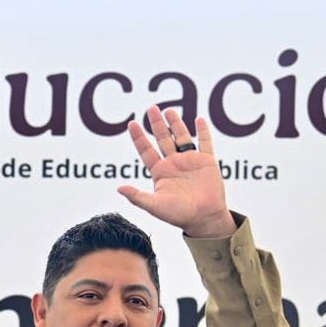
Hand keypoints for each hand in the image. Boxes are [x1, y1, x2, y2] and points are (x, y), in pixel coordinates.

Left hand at [118, 107, 233, 238]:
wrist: (203, 219)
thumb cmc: (178, 215)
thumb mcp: (155, 206)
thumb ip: (137, 197)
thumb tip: (118, 188)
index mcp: (160, 172)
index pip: (146, 151)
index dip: (139, 137)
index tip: (132, 124)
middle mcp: (174, 164)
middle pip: (163, 139)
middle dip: (156, 124)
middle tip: (151, 108)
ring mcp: (190, 161)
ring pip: (182, 137)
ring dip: (176, 124)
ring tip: (169, 111)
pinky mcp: (207, 162)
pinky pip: (205, 143)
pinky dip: (203, 131)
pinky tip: (198, 120)